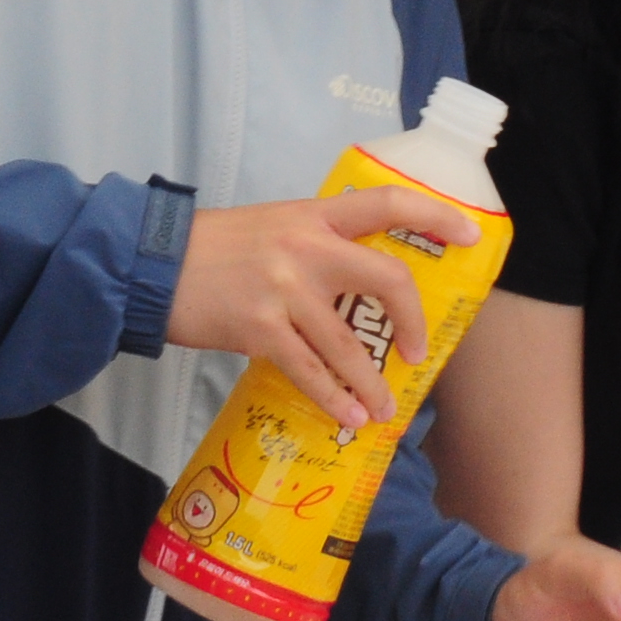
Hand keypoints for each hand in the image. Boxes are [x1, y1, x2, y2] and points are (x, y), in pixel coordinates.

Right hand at [167, 189, 482, 426]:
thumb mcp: (273, 227)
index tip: (469, 236)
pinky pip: (310, 371)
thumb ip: (316, 245)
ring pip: (349, 344)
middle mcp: (306, 247)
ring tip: (384, 410)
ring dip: (371, 384)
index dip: (435, 216)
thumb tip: (357, 284)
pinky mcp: (259, 328)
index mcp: (313, 215)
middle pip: (386, 279)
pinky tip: (348, 417)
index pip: (387, 203)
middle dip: (413, 321)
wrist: (151, 263)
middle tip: (418, 352)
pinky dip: (334, 399)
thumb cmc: (214, 248)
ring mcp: (284, 288)